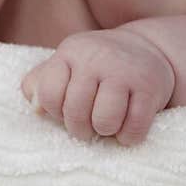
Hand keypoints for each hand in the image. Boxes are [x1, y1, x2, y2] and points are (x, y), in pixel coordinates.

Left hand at [21, 28, 175, 146]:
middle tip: (87, 125)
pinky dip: (128, 136)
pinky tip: (127, 127)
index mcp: (71, 51)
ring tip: (107, 124)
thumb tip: (35, 109)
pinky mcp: (150, 87)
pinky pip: (134, 127)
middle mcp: (97, 57)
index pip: (48, 93)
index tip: (65, 111)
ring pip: (105, 121)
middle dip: (79, 128)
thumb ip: (40, 84)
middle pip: (75, 111)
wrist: (146, 49)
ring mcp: (125, 71)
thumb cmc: (95, 67)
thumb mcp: (65, 65)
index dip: (55, 111)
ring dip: (105, 131)